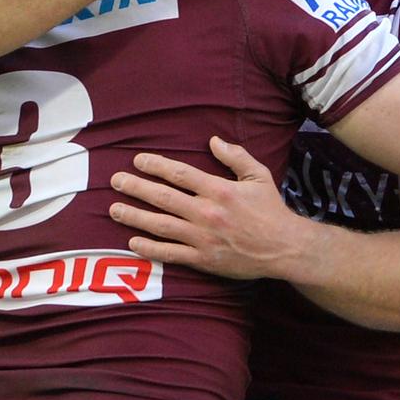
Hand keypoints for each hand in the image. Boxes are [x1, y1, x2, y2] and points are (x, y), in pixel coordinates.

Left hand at [109, 136, 311, 278]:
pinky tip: (133, 242)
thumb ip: (235, 156)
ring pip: (160, 225)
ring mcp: (203, 238)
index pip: (180, 174)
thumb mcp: (258, 175)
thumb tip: (213, 140)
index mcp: (219, 190)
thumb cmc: (271, 210)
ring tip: (114, 209)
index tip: (137, 161)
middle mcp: (207, 213)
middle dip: (136, 188)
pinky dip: (150, 248)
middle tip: (115, 181)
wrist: (284, 248)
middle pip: (163, 197)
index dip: (156, 165)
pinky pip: (170, 253)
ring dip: (135, 216)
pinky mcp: (203, 259)